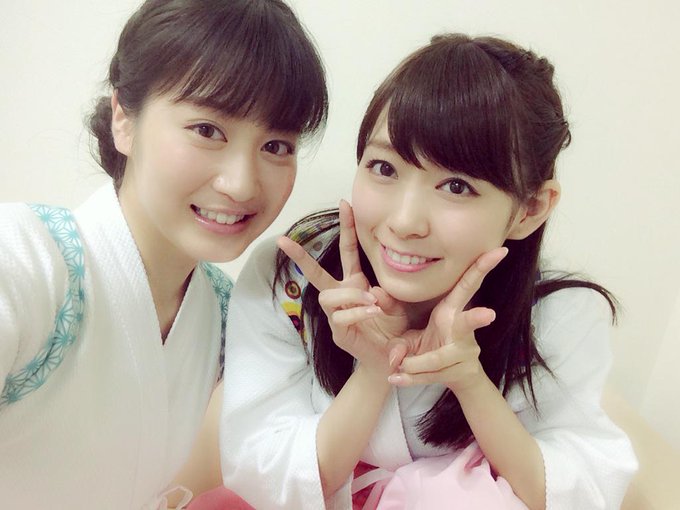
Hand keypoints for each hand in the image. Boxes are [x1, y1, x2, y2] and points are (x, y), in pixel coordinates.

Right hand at [277, 200, 408, 377]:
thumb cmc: (394, 328)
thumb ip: (390, 295)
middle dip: (299, 256)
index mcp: (355, 282)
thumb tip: (375, 292)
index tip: (345, 203)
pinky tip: (372, 313)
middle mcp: (341, 295)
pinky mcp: (338, 333)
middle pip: (315, 273)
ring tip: (372, 302)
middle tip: (282, 240)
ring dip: (350, 295)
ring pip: (328, 296)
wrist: (392, 358)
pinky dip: (357, 313)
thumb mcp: (399, 305)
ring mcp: (336, 314)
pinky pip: (340, 317)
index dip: (347, 227)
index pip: (348, 251)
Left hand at [388, 247, 508, 393]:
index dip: (483, 267)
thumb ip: (392, 310)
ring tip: (397, 367)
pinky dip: (409, 378)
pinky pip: (429, 375)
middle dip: (477, 318)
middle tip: (490, 314)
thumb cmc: (432, 343)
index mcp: (452, 310)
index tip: (500, 250)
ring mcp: (463, 352)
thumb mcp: (409, 326)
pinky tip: (395, 379)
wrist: (455, 376)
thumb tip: (377, 293)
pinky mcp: (457, 371)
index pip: (468, 286)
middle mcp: (461, 329)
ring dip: (415, 363)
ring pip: (437, 358)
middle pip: (469, 322)